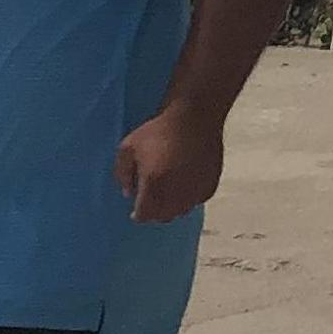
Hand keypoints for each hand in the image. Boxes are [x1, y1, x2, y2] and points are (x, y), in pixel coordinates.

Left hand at [114, 107, 224, 223]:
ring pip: (180, 212)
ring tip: (165, 196)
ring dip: (170, 208)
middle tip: (150, 203)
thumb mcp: (128, 148)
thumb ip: (122, 174)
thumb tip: (128, 194)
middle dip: (153, 213)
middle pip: (162, 217)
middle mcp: (176, 191)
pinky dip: (187, 200)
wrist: (195, 117)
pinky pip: (196, 202)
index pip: (144, 214)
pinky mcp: (210, 184)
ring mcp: (195, 189)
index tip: (135, 212)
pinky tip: (182, 189)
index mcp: (154, 182)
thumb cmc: (158, 131)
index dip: (138, 215)